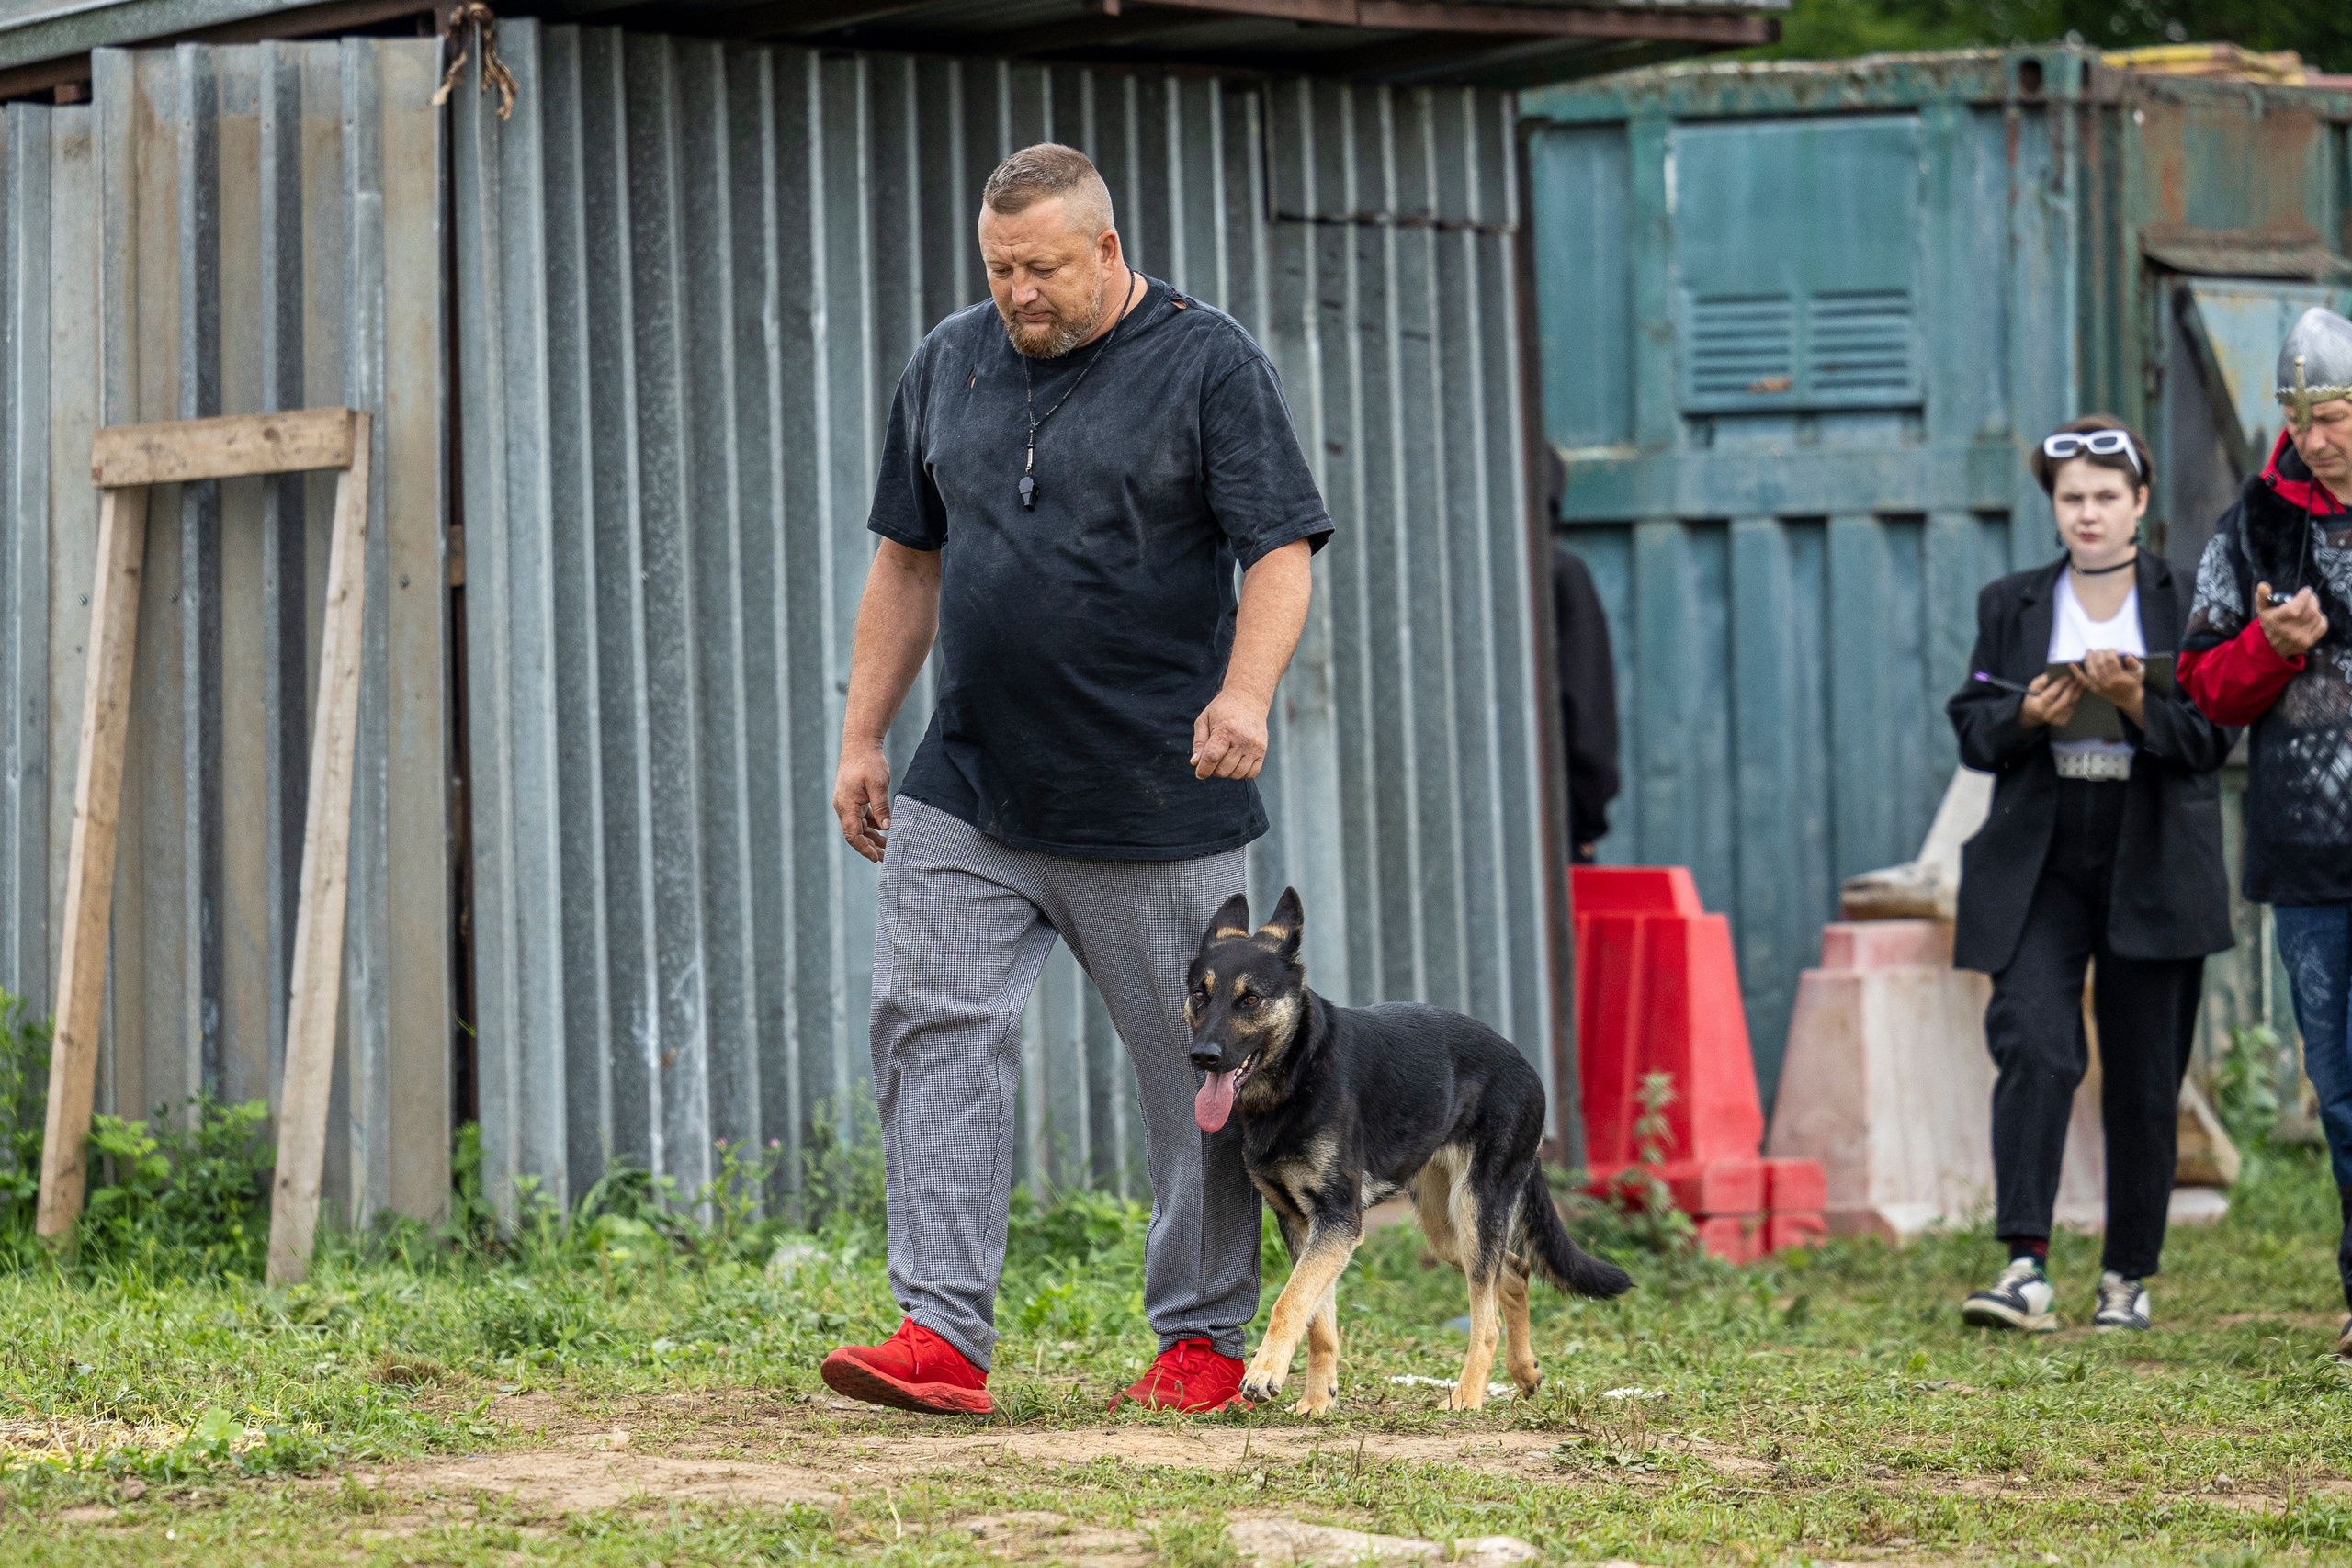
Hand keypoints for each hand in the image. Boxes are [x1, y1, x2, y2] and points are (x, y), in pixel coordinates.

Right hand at [834, 740, 892, 862]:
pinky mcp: (853, 800)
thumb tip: (887, 827)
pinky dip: (872, 825)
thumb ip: (881, 806)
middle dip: (869, 847)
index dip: (864, 848)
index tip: (876, 858)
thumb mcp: (878, 784)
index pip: (852, 834)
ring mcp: (847, 804)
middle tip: (886, 858)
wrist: (860, 744)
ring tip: (887, 847)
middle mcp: (843, 807)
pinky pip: (861, 818)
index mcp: (846, 805)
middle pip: (855, 834)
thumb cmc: (869, 762)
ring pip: (858, 827)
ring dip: (872, 838)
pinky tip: (885, 828)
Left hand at [1191, 688, 1269, 779]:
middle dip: (1214, 770)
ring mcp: (1255, 746)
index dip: (1203, 769)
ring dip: (1227, 772)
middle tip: (1213, 759)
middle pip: (1223, 770)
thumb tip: (1195, 763)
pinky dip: (1241, 772)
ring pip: (1237, 775)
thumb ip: (1199, 742)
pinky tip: (1236, 761)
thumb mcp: (1204, 720)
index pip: (1212, 757)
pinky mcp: (1263, 751)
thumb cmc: (1222, 710)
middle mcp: (1242, 739)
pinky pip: (1251, 773)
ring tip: (1224, 758)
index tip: (1199, 773)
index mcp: (1225, 730)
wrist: (1249, 698)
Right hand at [2018, 671, 2082, 729]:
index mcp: (2038, 706)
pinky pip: (2072, 709)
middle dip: (2071, 688)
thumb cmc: (2033, 698)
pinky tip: (2078, 691)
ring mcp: (2056, 719)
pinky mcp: (2063, 721)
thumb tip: (2053, 673)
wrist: (2033, 715)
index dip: (2059, 685)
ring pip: (2070, 705)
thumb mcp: (2032, 688)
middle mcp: (2047, 714)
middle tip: (2077, 678)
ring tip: (2081, 682)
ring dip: (2077, 693)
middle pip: (2063, 700)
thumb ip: (2041, 681)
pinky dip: (2076, 699)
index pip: (2051, 694)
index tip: (2067, 676)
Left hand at [2072, 648, 2145, 724]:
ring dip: (2089, 659)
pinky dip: (2076, 672)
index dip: (2110, 652)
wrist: (2127, 699)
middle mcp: (2108, 682)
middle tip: (2101, 650)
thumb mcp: (2139, 673)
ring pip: (2090, 670)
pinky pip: (2082, 680)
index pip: (2111, 660)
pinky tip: (2071, 664)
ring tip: (2090, 651)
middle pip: (2100, 664)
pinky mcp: (2093, 688)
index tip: (2112, 649)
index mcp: (2119, 678)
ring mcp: (2099, 686)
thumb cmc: (2133, 683)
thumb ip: (2135, 664)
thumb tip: (2128, 655)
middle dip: (2099, 653)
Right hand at [2256, 581, 2327, 658]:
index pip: (2294, 609)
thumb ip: (2262, 596)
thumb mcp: (2262, 610)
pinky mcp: (2308, 642)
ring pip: (2317, 617)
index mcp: (2275, 621)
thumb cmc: (2269, 623)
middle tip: (2310, 596)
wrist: (2271, 647)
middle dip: (2313, 600)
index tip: (2306, 590)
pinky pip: (2322, 626)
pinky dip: (2321, 618)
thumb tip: (2263, 585)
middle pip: (2310, 611)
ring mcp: (2299, 638)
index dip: (2304, 597)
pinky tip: (2315, 617)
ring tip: (2311, 605)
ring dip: (2317, 608)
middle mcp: (2288, 631)